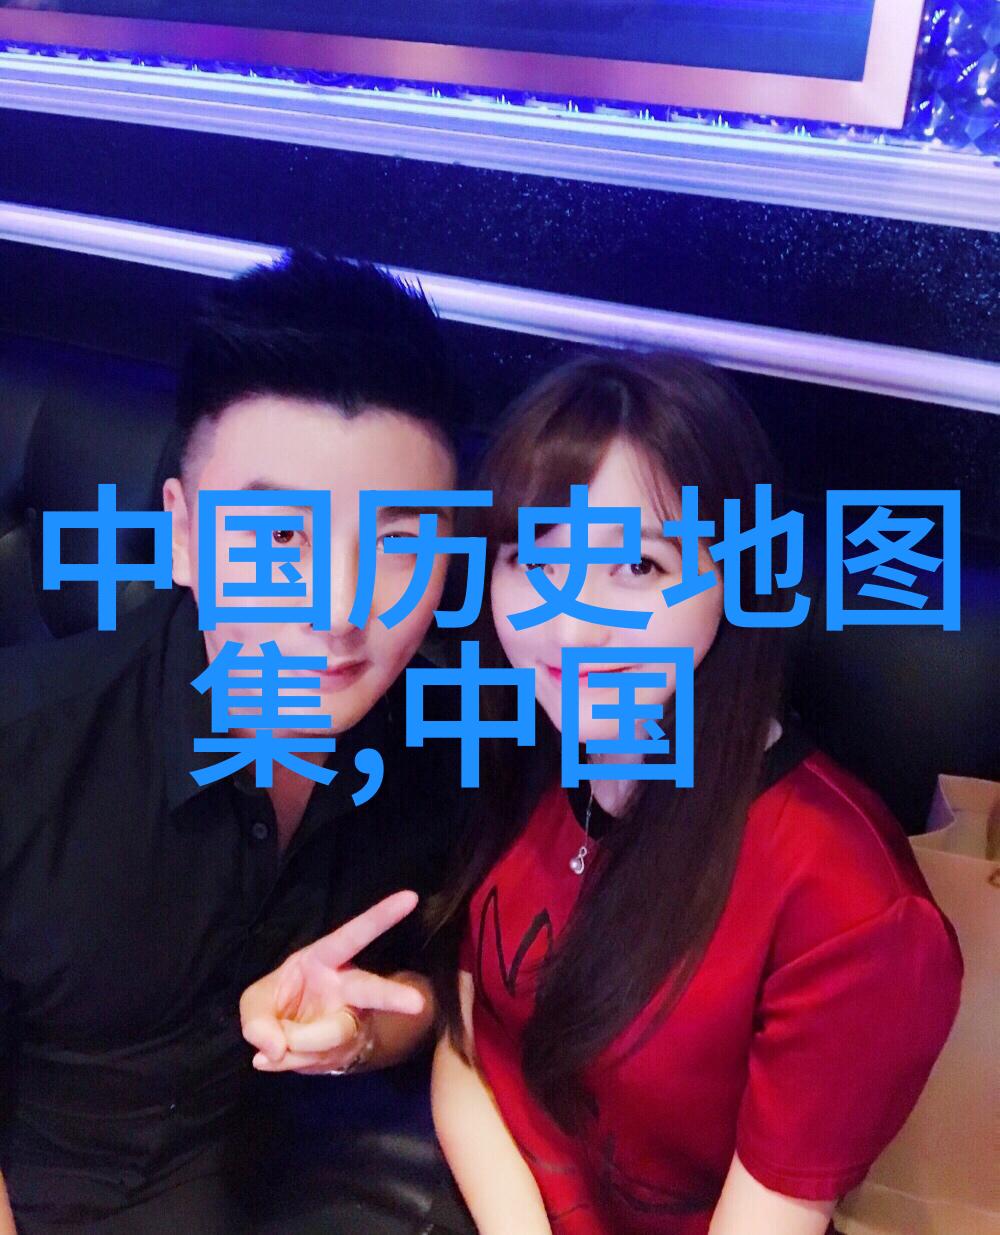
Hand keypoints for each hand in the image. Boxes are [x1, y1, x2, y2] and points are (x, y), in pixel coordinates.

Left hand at [240, 890, 425, 1074]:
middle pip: (372, 989)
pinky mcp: (348, 1048)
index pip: (354, 934)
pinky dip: (293, 1062)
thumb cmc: (277, 1004)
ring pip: (336, 1033)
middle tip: (417, 1004)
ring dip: (302, 1044)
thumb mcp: (256, 1002)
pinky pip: (321, 1059)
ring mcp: (352, 1019)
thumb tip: (274, 1049)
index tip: (411, 897)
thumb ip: (257, 1020)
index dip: (381, 916)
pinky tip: (279, 1056)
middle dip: (394, 996)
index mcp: (325, 958)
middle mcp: (347, 986)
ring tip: (276, 1047)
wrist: (288, 1041)